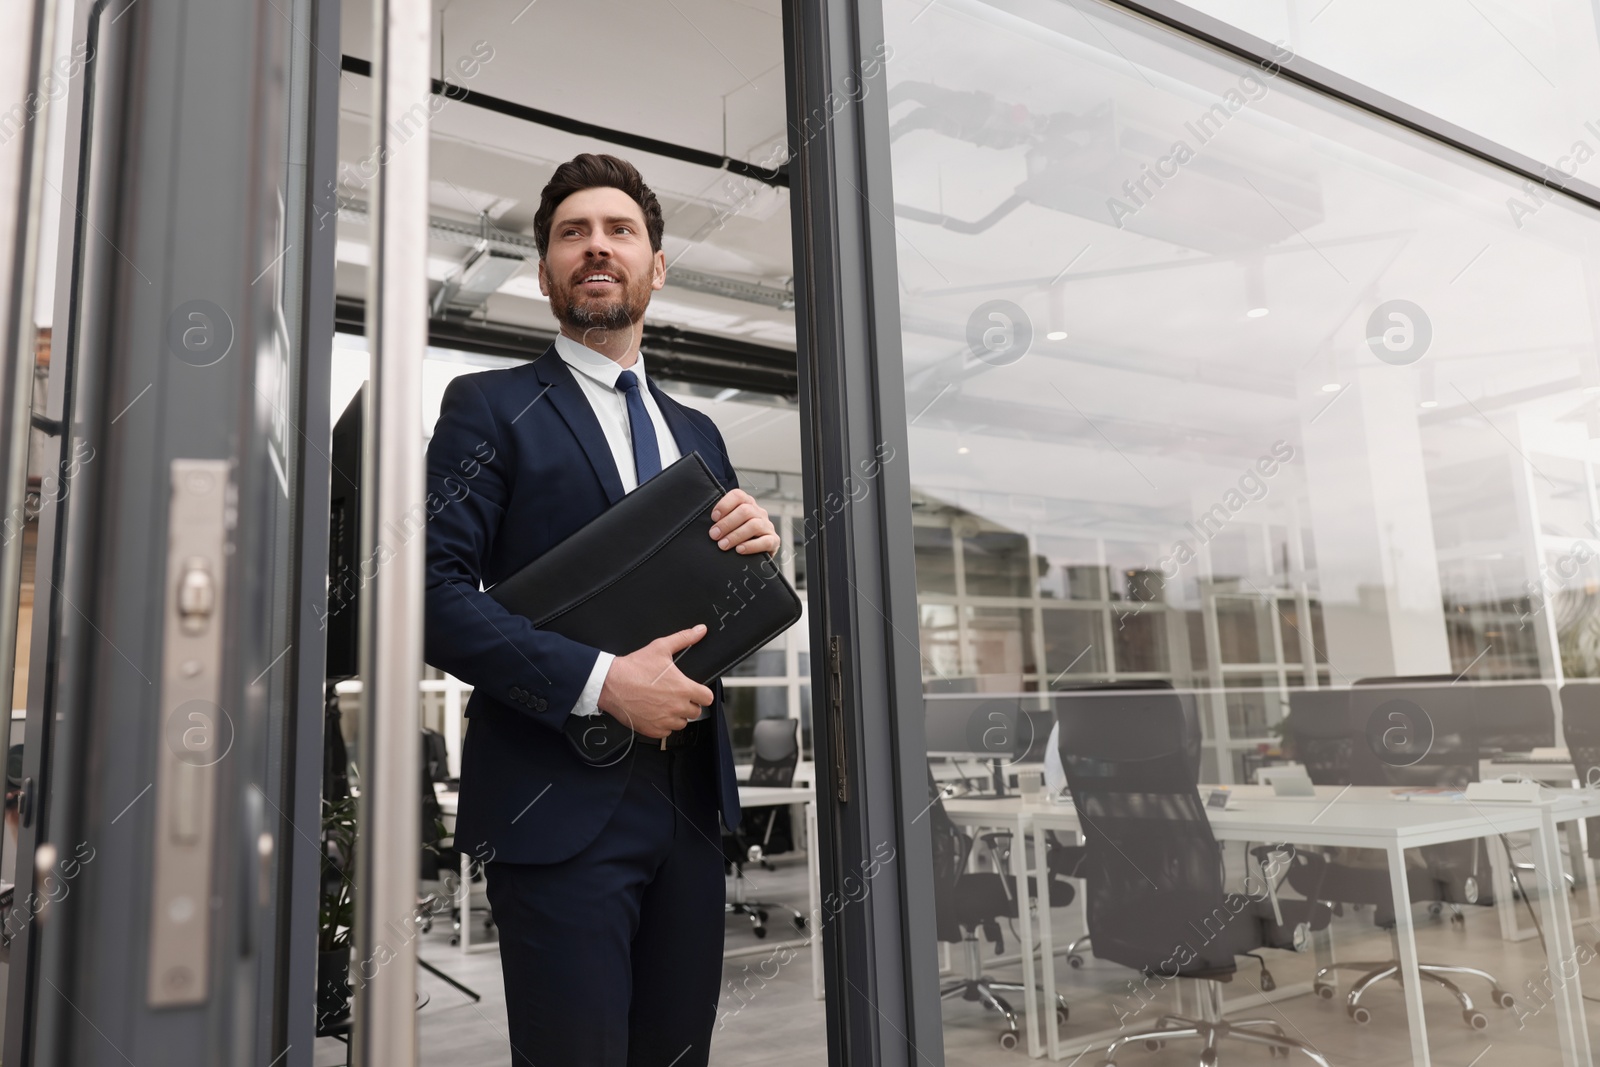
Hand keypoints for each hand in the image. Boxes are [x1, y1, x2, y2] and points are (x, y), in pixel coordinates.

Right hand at [597, 624, 714, 738]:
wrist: (610, 683)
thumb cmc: (633, 668)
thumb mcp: (660, 647)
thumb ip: (684, 638)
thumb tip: (699, 630)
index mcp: (683, 688)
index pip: (708, 698)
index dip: (703, 693)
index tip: (696, 690)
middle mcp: (676, 707)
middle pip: (696, 712)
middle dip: (689, 704)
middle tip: (677, 695)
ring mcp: (664, 720)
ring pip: (682, 723)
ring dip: (677, 715)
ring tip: (666, 704)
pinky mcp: (652, 729)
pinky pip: (667, 732)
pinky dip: (664, 724)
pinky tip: (656, 712)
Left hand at [709, 489, 779, 555]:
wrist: (753, 555)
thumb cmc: (735, 536)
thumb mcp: (728, 524)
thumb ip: (719, 519)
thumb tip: (703, 522)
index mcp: (747, 503)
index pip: (738, 495)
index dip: (724, 505)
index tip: (713, 518)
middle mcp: (759, 512)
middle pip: (745, 511)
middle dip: (726, 524)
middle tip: (714, 535)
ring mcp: (767, 526)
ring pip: (754, 525)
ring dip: (736, 535)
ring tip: (723, 545)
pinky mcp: (774, 540)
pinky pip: (765, 541)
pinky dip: (751, 546)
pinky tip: (739, 550)